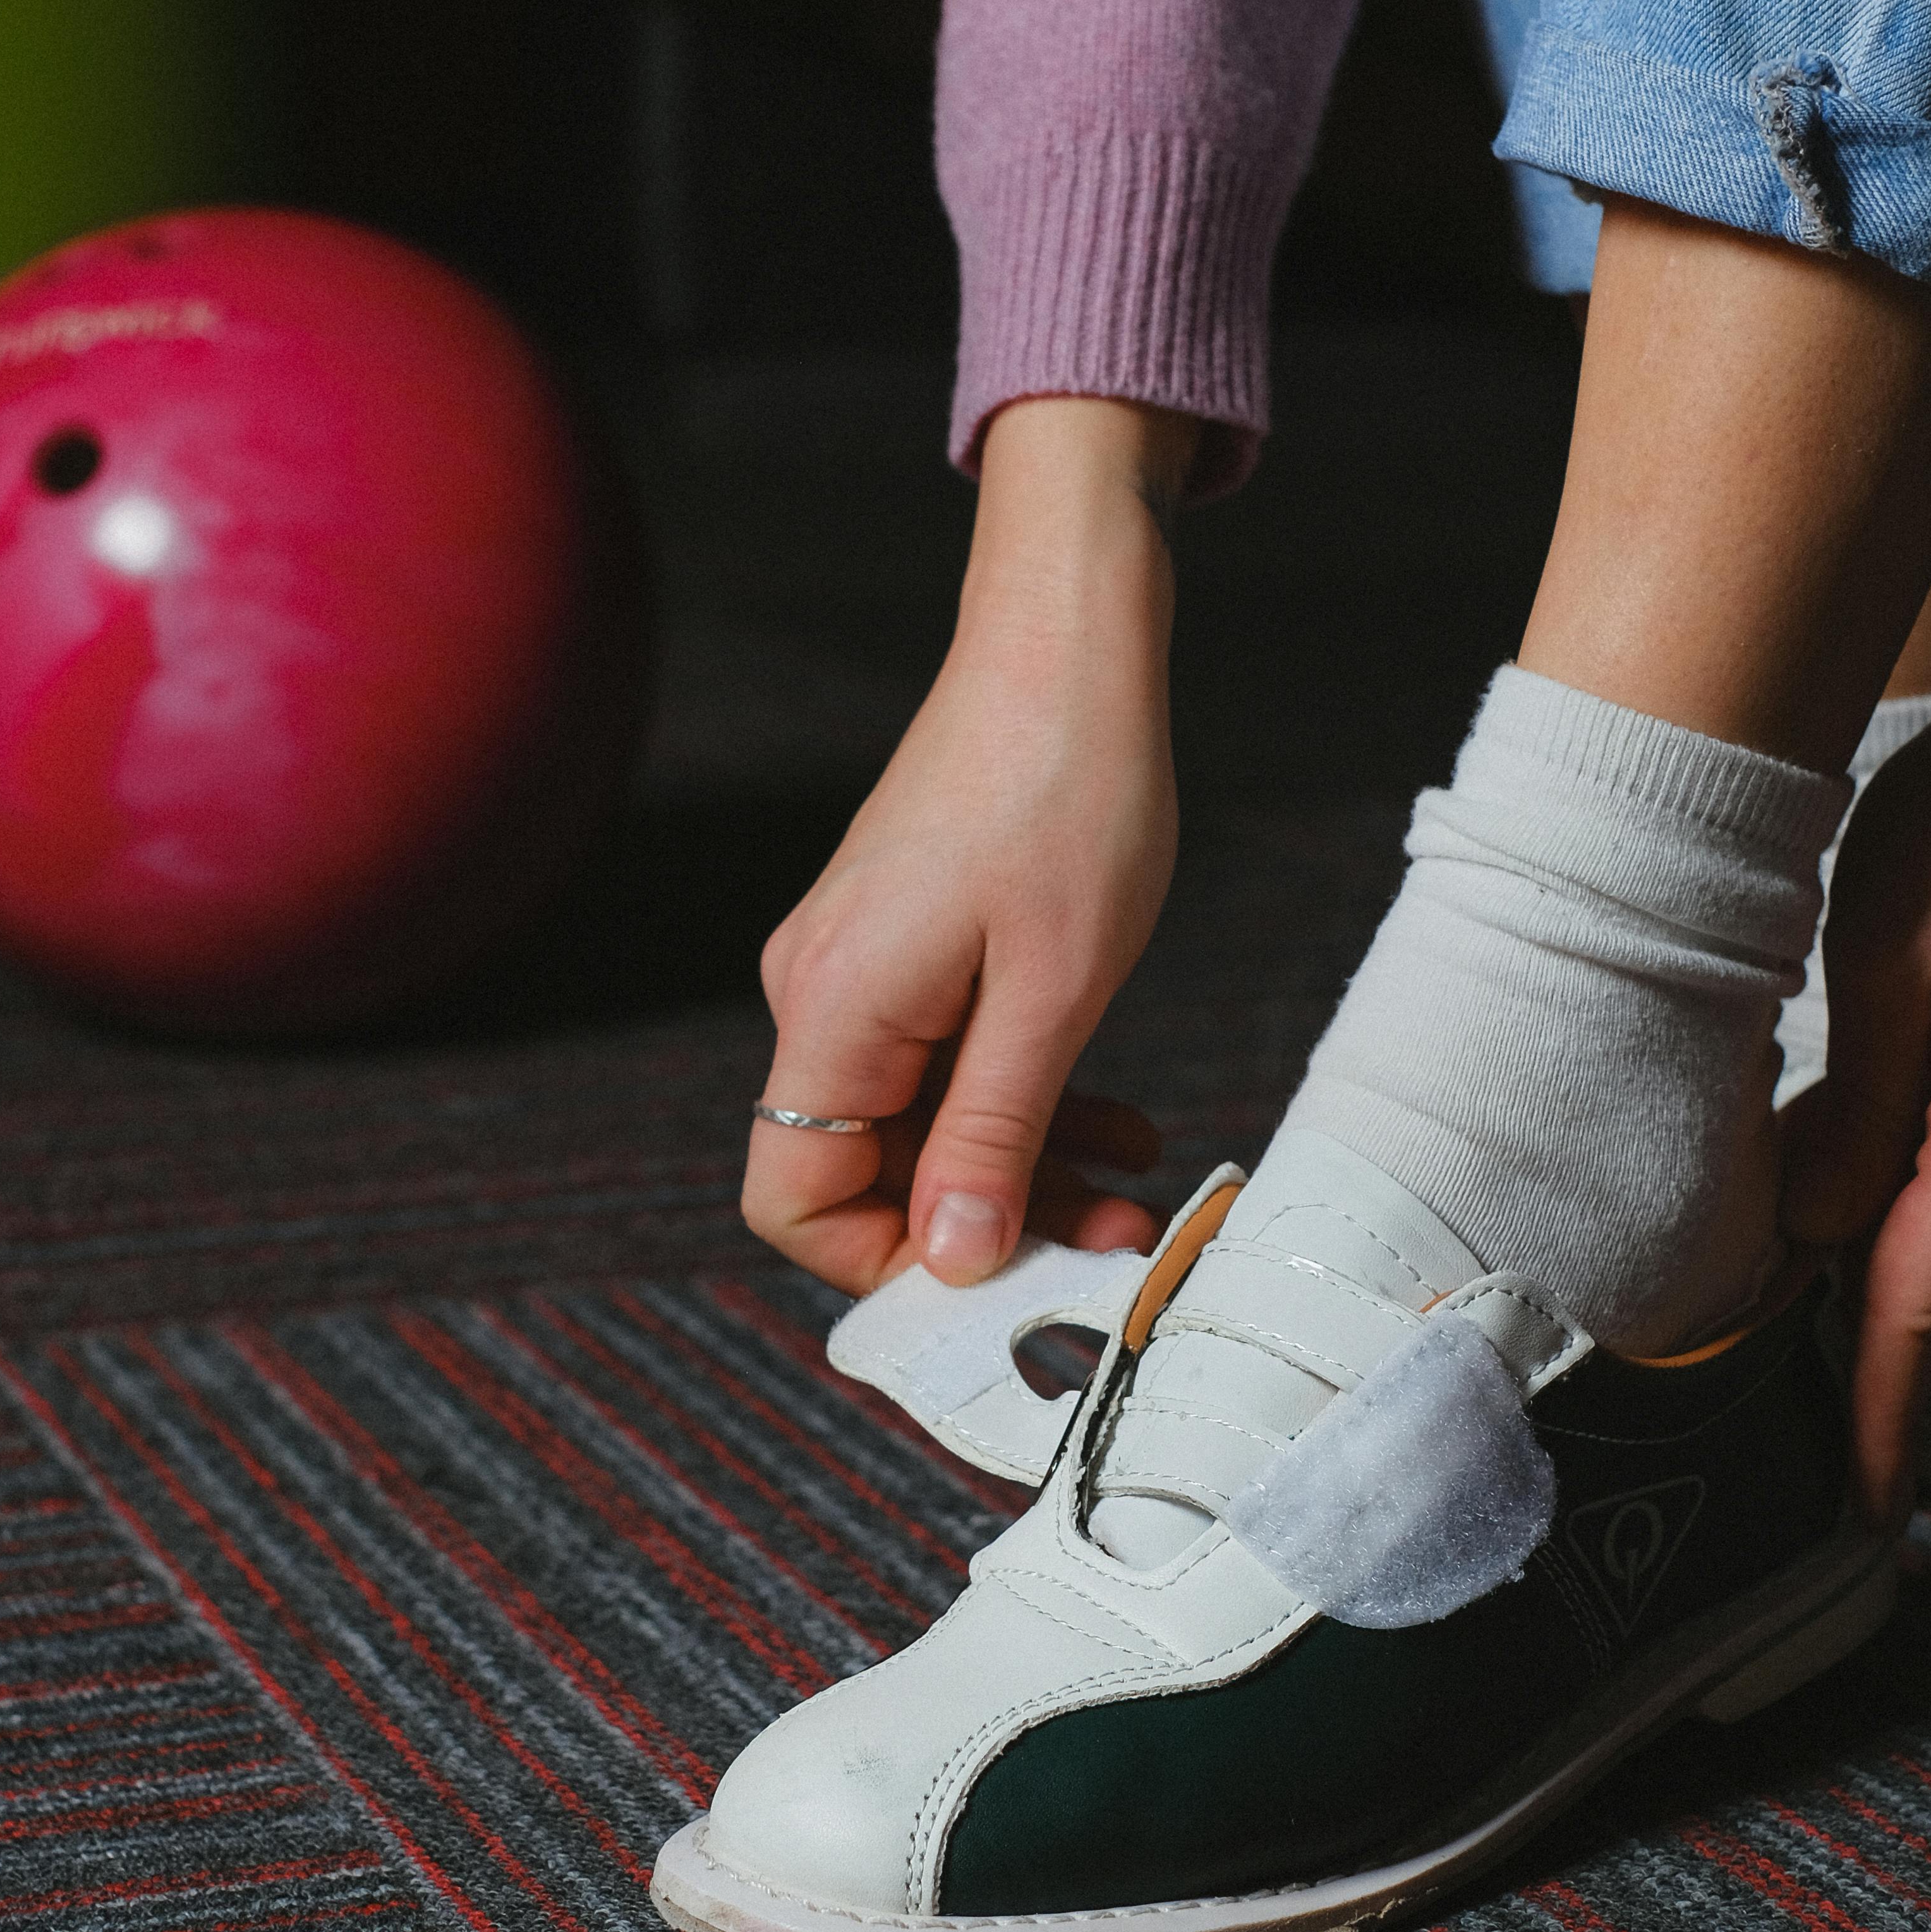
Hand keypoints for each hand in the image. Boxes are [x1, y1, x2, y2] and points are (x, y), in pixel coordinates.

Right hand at [741, 398, 1194, 1296]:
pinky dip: (1026, 1101)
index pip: (793, 1197)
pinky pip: (950, 1061)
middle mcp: (824, 992)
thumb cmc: (1067, 793)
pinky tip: (1115, 1124)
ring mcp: (865, 967)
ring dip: (1026, 1167)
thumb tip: (953, 1255)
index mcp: (835, 1009)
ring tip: (1137, 1192)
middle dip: (990, 1222)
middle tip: (1112, 1248)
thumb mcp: (1054, 993)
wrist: (1067, 647)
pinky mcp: (909, 944)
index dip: (883, 1263)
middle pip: (869, 1168)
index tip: (997, 1284)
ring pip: (924, 1121)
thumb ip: (996, 1133)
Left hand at [1785, 421, 1930, 1516]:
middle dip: (1847, 1322)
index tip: (1858, 1523)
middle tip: (1758, 1398)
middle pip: (1930, 1260)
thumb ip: (1846, 1108)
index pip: (1923, 1304)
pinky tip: (1844, 1136)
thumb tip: (1814, 1237)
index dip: (1882, 1420)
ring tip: (1775, 1230)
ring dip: (1865, 1219)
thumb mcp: (1880, 950)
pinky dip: (1904, 1166)